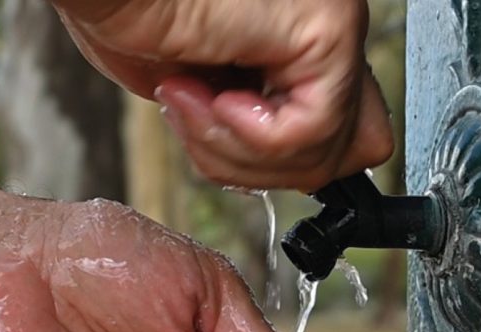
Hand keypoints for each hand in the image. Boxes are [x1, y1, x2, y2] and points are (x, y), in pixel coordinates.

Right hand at [51, 0, 393, 190]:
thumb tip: (292, 162)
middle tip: (200, 119)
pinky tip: (202, 93)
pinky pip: (308, 136)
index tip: (212, 125)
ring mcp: (338, 22)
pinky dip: (242, 138)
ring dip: (234, 151)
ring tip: (187, 98)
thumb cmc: (128, 10)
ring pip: (323, 157)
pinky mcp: (330, 31)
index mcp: (306, 33)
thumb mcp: (201, 91)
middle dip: (265, 166)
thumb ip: (257, 122)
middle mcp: (332, 21)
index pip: (348, 128)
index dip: (278, 155)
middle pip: (352, 151)